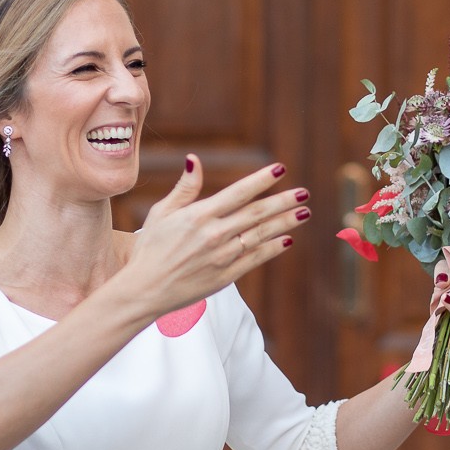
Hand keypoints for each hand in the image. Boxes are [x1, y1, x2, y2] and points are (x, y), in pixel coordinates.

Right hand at [112, 157, 310, 321]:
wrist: (144, 290)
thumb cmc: (150, 249)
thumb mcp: (161, 214)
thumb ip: (184, 188)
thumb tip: (194, 160)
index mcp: (198, 216)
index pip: (238, 193)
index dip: (261, 180)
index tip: (280, 169)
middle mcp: (213, 235)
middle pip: (256, 214)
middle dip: (283, 201)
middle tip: (304, 192)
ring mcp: (221, 257)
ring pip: (260, 236)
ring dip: (285, 223)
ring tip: (304, 212)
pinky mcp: (225, 276)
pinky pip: (255, 259)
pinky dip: (272, 249)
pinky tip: (287, 240)